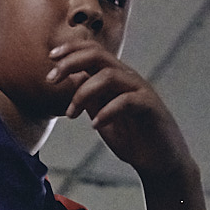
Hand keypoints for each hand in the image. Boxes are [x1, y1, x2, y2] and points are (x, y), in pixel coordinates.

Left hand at [47, 41, 194, 183]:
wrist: (158, 160)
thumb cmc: (130, 137)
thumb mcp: (101, 113)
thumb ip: (89, 96)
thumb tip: (71, 76)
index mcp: (115, 77)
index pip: (92, 51)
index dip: (71, 49)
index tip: (50, 57)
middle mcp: (127, 78)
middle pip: (98, 55)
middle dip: (71, 62)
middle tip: (51, 79)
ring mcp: (139, 90)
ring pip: (109, 76)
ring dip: (83, 93)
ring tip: (71, 115)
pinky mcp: (149, 107)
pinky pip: (126, 100)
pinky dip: (107, 111)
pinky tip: (95, 124)